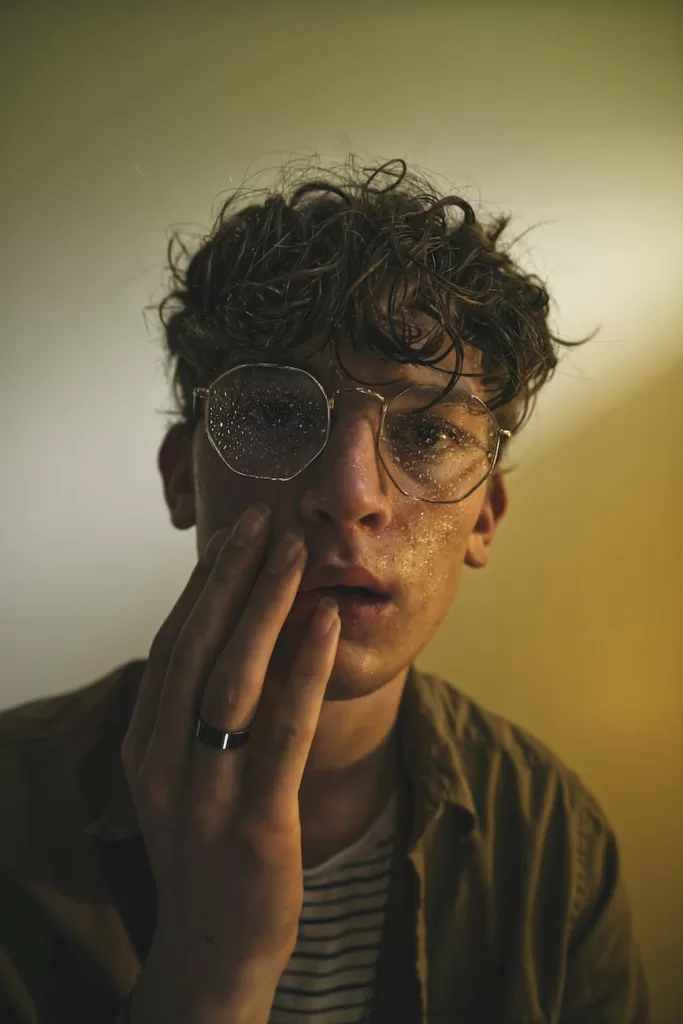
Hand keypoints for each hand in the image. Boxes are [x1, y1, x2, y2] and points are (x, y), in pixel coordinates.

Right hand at [120, 504, 339, 1017]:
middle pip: (199, 647)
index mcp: (146, 741)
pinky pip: (282, 731)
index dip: (206, 582)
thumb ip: (197, 710)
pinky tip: (324, 624)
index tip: (237, 531)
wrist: (215, 947)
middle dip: (232, 577)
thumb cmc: (211, 843)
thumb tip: (232, 633)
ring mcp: (206, 792)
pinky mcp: (256, 821)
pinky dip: (303, 671)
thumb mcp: (186, 771)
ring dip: (265, 607)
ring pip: (234, 678)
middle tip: (265, 517)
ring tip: (293, 552)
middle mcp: (164, 760)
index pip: (175, 641)